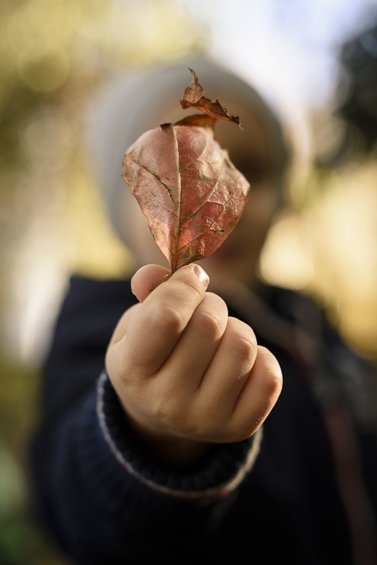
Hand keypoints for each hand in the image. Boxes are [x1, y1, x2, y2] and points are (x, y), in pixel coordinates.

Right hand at [105, 264, 281, 464]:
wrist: (161, 414)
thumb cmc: (150, 355)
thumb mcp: (136, 323)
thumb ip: (148, 292)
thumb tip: (156, 273)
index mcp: (132, 370)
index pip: (168, 316)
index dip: (185, 285)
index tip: (190, 280)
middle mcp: (166, 402)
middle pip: (210, 324)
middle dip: (211, 305)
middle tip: (202, 314)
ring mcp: (204, 420)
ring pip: (243, 345)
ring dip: (235, 330)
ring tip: (218, 340)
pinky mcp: (239, 428)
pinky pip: (270, 375)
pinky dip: (260, 358)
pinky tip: (236, 364)